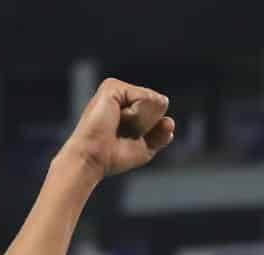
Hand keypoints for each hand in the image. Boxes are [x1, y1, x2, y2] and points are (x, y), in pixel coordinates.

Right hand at [59, 79, 174, 177]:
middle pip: (159, 105)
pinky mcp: (112, 86)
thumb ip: (161, 134)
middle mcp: (122, 95)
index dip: (151, 130)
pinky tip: (117, 118)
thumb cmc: (113, 156)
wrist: (94, 158)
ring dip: (141, 121)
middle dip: (148, 126)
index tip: (129, 139)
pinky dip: (136, 114)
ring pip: (153, 101)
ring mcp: (117, 89)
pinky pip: (144, 97)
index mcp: (128, 107)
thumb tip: (169, 117)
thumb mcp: (145, 148)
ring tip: (118, 126)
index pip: (159, 112)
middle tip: (122, 133)